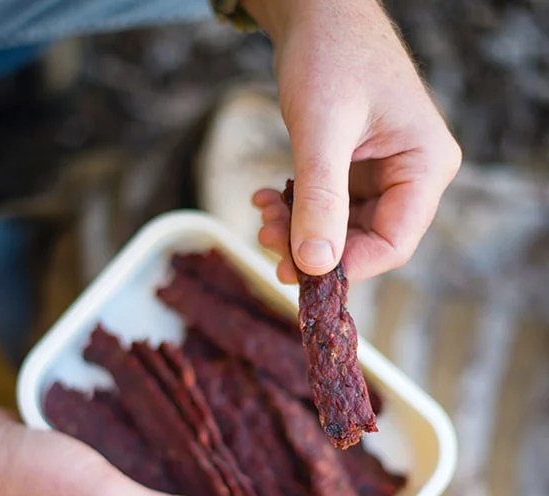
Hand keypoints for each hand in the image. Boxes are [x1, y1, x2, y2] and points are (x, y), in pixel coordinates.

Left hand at [244, 0, 461, 281]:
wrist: (317, 8)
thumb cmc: (329, 53)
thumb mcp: (322, 130)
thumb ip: (320, 200)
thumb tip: (314, 266)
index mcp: (426, 165)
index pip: (394, 243)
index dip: (347, 267)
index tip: (299, 274)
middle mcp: (413, 175)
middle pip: (366, 241)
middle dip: (313, 249)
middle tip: (266, 241)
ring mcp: (385, 173)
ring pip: (342, 230)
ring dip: (299, 231)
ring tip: (263, 215)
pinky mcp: (358, 169)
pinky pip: (329, 207)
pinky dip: (296, 209)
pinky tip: (267, 197)